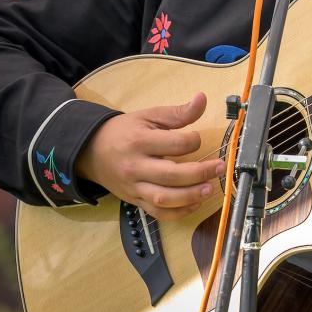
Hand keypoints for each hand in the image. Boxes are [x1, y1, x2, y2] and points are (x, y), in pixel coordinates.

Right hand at [77, 92, 224, 219]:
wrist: (91, 151)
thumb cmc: (124, 132)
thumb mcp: (148, 116)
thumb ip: (177, 112)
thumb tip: (202, 98)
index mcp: (140, 142)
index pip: (175, 145)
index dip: (194, 141)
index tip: (197, 139)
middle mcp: (136, 167)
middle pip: (172, 175)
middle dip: (200, 173)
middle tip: (220, 167)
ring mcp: (134, 187)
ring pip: (164, 198)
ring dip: (191, 196)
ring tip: (210, 189)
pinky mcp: (134, 201)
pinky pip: (157, 213)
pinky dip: (178, 213)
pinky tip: (194, 204)